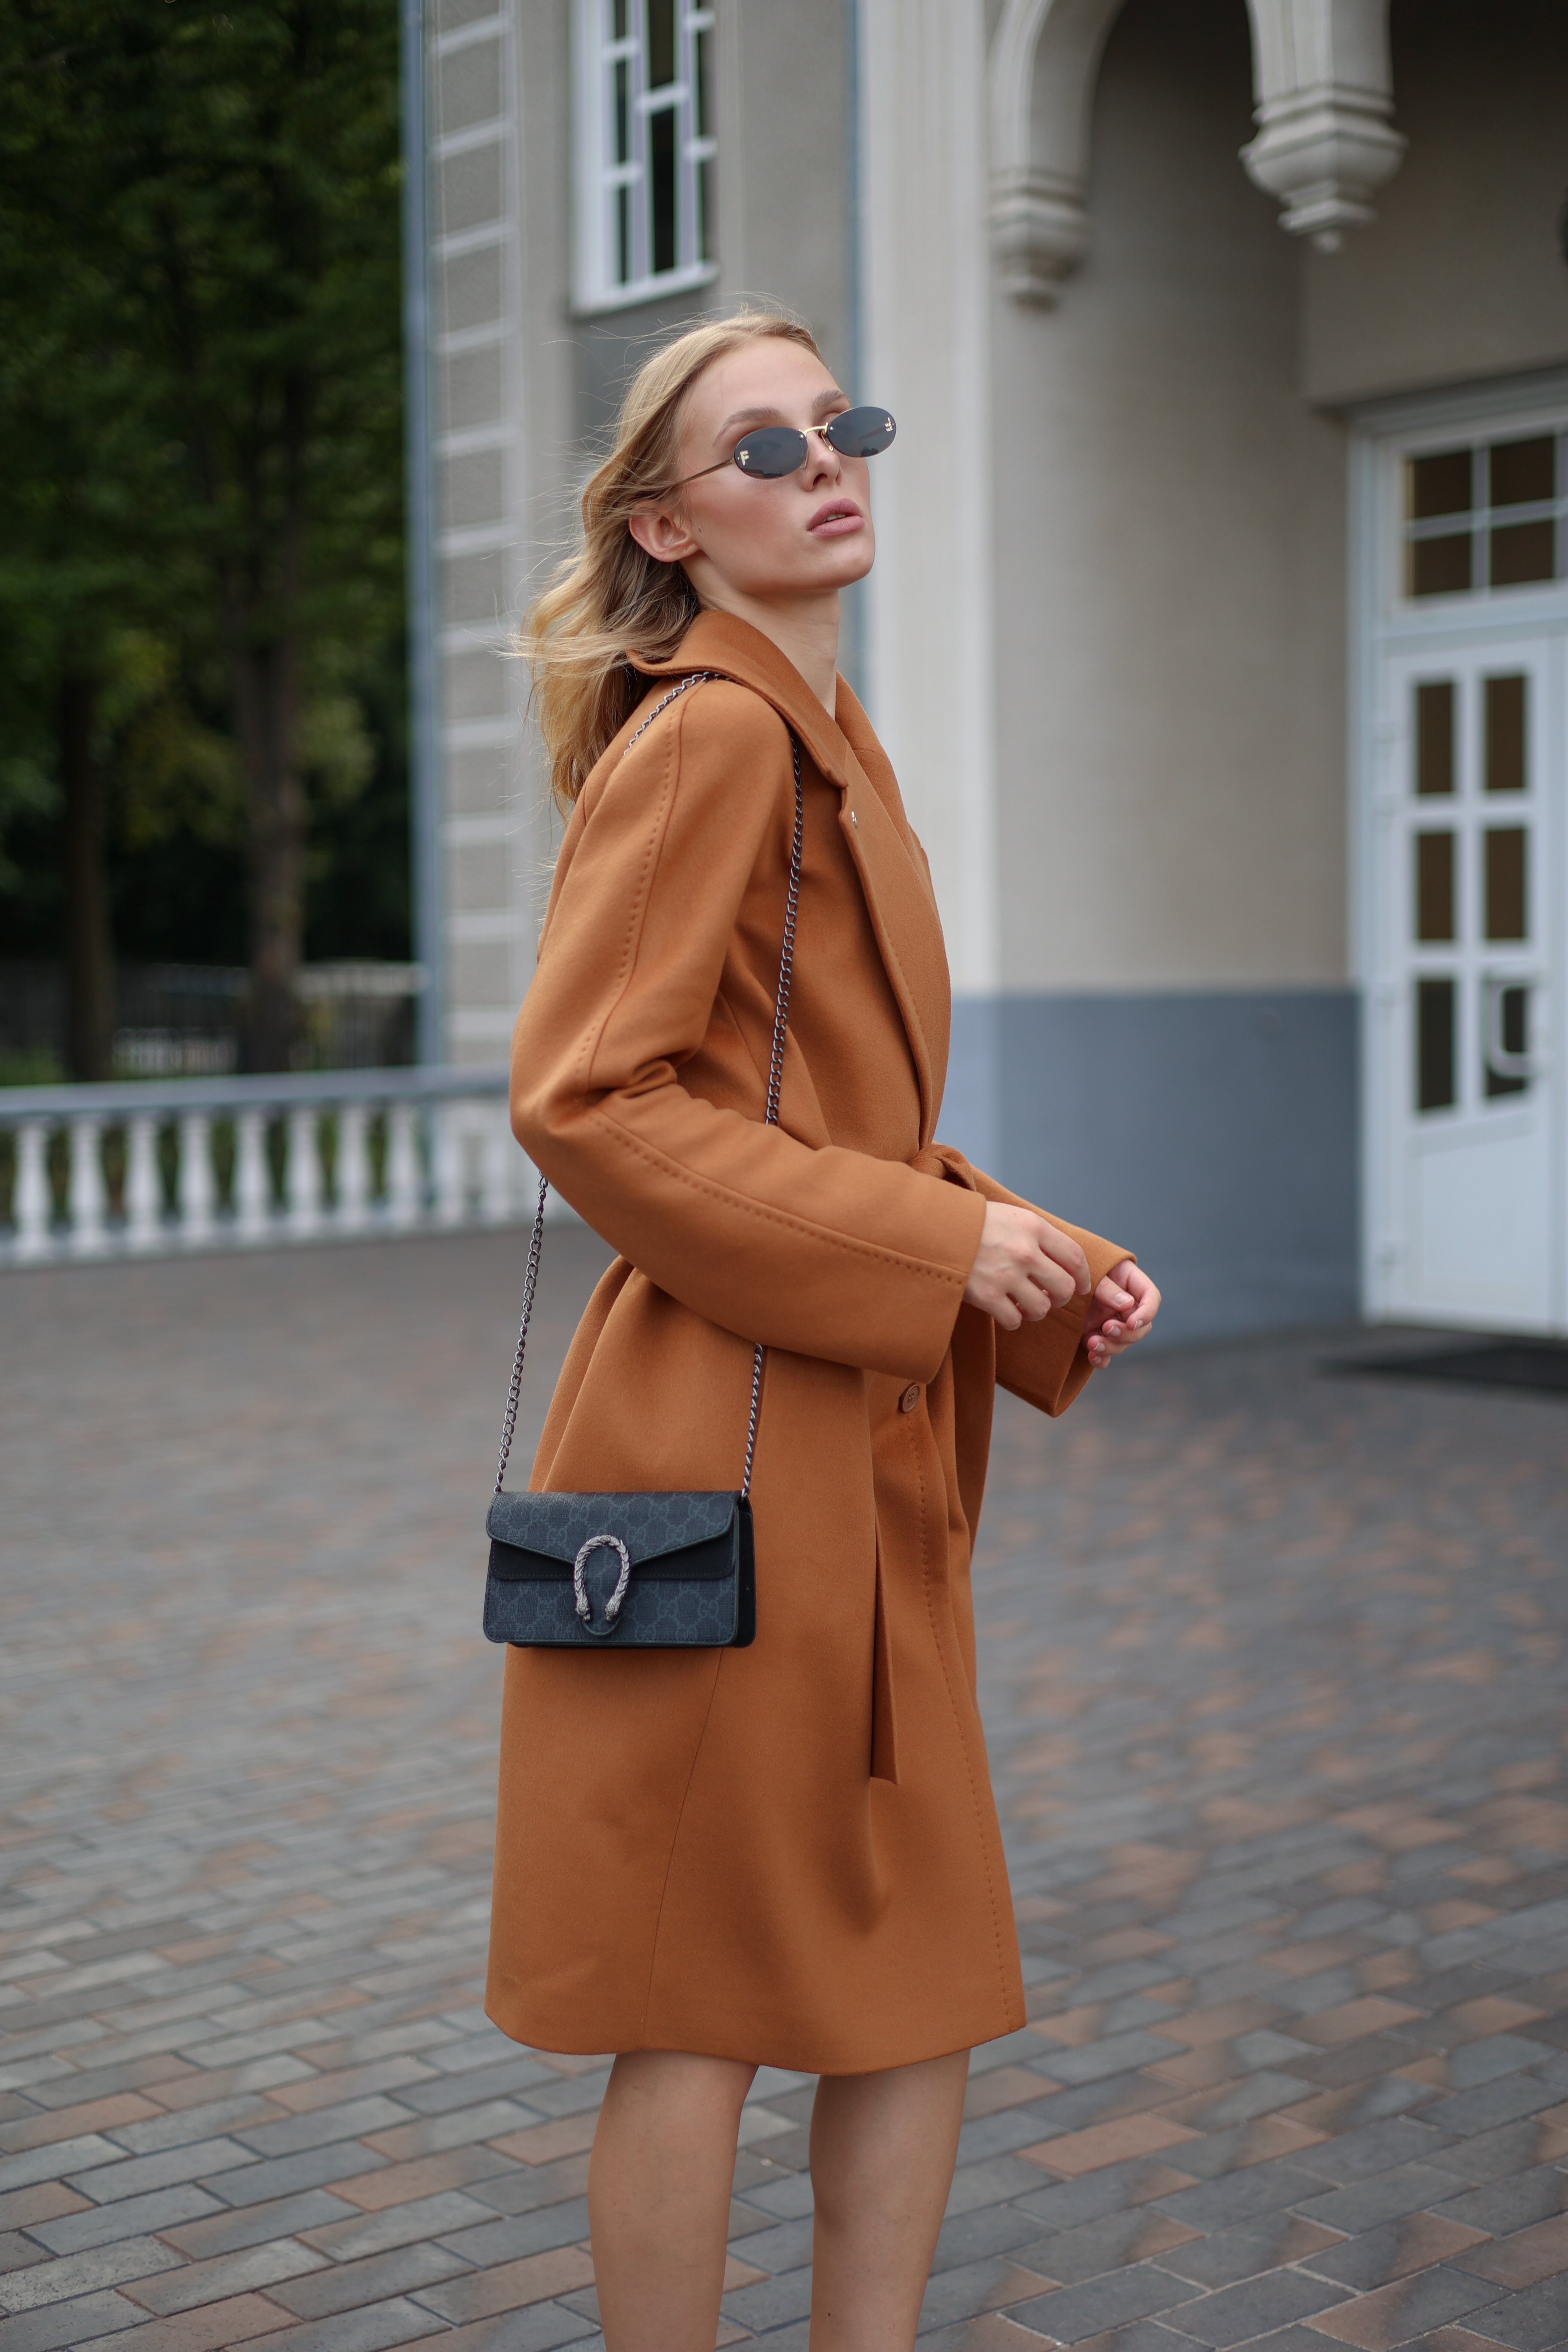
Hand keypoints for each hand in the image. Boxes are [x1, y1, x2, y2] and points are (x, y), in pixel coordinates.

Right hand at [962, 1202, 1089, 1330]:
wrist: (930, 1228)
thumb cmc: (972, 1222)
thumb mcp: (1010, 1215)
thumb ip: (1036, 1234)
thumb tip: (1062, 1259)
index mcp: (1033, 1227)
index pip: (1075, 1257)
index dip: (1084, 1277)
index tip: (1082, 1286)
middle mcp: (1024, 1251)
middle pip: (1065, 1287)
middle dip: (1061, 1297)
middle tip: (1049, 1297)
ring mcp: (1005, 1275)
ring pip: (1042, 1308)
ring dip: (1036, 1311)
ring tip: (1024, 1304)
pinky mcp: (986, 1295)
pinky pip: (1014, 1320)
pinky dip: (1012, 1319)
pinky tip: (1004, 1309)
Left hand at [1083, 1260, 1160, 1367]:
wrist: (1052, 1281)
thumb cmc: (1073, 1270)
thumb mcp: (1091, 1273)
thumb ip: (1107, 1288)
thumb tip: (1127, 1304)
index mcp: (1130, 1283)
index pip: (1151, 1298)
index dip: (1147, 1313)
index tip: (1132, 1323)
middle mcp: (1124, 1306)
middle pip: (1140, 1326)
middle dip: (1126, 1333)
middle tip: (1106, 1328)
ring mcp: (1111, 1322)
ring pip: (1123, 1343)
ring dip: (1111, 1347)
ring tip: (1092, 1343)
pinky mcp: (1096, 1335)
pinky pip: (1106, 1354)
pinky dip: (1101, 1359)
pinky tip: (1092, 1356)